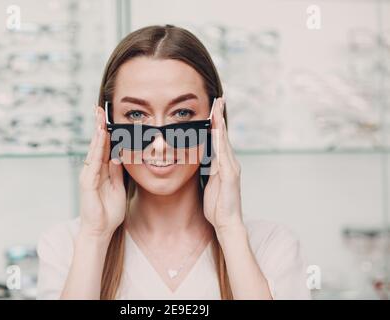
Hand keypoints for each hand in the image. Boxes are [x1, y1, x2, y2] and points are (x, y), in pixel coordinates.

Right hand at [78, 106, 125, 238]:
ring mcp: (88, 175)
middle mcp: (92, 170)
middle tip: (99, 109)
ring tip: (99, 116)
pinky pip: (94, 161)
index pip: (104, 148)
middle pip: (96, 145)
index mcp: (101, 171)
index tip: (108, 118)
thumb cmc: (109, 212)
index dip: (106, 133)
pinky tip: (101, 136)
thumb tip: (119, 155)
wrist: (100, 231)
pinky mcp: (87, 182)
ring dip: (97, 133)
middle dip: (98, 126)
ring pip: (94, 150)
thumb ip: (117, 172)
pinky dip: (98, 148)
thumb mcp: (118, 188)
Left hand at [203, 97, 243, 232]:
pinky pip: (224, 155)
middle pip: (223, 135)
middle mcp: (230, 163)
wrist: (227, 222)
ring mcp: (231, 168)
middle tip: (218, 99)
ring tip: (217, 107)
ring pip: (224, 141)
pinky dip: (221, 141)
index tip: (212, 108)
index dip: (215, 123)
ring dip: (220, 123)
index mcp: (223, 164)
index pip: (218, 139)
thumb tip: (202, 160)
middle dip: (220, 116)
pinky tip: (217, 131)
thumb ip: (208, 170)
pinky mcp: (230, 176)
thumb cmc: (217, 205)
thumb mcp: (209, 183)